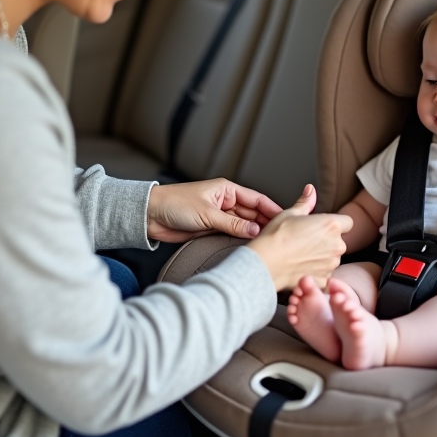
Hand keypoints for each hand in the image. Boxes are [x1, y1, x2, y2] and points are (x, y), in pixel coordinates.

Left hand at [146, 178, 283, 242]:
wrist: (150, 216)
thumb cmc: (174, 204)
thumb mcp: (206, 214)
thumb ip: (232, 223)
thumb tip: (255, 230)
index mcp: (226, 189)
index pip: (256, 199)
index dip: (272, 209)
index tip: (286, 219)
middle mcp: (225, 201)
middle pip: (253, 212)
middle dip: (266, 223)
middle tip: (281, 235)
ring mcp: (219, 215)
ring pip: (243, 224)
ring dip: (254, 233)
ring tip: (269, 243)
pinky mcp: (211, 228)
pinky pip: (232, 233)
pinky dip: (241, 239)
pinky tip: (250, 246)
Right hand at [248, 185, 352, 290]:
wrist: (265, 263)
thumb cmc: (276, 237)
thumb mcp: (290, 213)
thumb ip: (306, 203)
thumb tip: (310, 190)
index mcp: (331, 225)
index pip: (347, 222)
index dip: (335, 224)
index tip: (323, 227)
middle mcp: (337, 245)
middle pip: (339, 241)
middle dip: (327, 241)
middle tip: (306, 241)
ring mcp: (332, 264)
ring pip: (332, 258)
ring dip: (322, 257)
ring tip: (301, 255)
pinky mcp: (324, 280)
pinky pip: (325, 274)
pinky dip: (316, 272)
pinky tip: (301, 268)